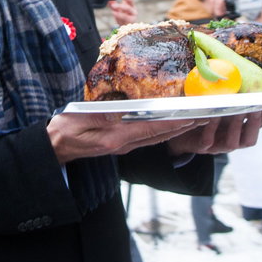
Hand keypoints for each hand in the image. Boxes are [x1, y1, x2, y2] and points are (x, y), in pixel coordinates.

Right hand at [47, 112, 207, 164]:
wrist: (56, 148)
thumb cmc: (64, 130)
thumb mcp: (78, 120)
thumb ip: (100, 118)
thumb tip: (121, 113)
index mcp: (115, 138)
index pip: (151, 129)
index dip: (173, 122)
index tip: (192, 116)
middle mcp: (124, 144)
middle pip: (160, 135)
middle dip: (183, 126)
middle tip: (206, 116)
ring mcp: (124, 146)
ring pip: (157, 138)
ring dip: (178, 129)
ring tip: (196, 119)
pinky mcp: (122, 144)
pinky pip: (149, 138)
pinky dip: (164, 130)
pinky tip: (173, 125)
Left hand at [108, 0, 136, 25]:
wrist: (126, 28)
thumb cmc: (122, 17)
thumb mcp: (117, 10)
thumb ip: (113, 5)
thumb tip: (108, 0)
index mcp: (129, 3)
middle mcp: (132, 6)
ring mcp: (133, 13)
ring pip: (128, 8)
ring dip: (120, 6)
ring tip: (113, 5)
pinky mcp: (131, 19)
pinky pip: (125, 16)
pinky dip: (119, 14)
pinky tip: (114, 12)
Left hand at [166, 107, 261, 154]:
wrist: (183, 132)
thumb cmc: (209, 117)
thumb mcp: (225, 107)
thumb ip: (239, 99)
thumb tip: (258, 84)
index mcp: (241, 130)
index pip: (259, 125)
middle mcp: (234, 140)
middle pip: (250, 139)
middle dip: (252, 123)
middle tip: (251, 107)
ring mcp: (220, 146)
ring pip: (232, 143)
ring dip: (231, 127)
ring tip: (229, 111)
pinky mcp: (204, 148)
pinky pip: (208, 142)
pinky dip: (209, 131)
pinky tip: (207, 118)